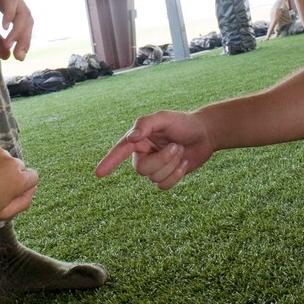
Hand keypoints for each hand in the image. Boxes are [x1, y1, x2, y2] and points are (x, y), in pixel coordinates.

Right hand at [0, 0, 32, 60]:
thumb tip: (7, 56)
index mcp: (11, 6)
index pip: (25, 25)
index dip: (24, 41)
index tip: (19, 57)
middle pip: (27, 19)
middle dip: (24, 39)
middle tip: (18, 56)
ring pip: (21, 11)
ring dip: (18, 30)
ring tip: (9, 44)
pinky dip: (10, 14)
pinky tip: (5, 27)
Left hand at [0, 140, 38, 219]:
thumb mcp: (4, 213)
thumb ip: (24, 202)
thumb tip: (32, 189)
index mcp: (20, 180)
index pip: (32, 176)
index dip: (21, 185)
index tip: (8, 190)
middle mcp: (11, 162)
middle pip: (18, 166)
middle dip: (9, 174)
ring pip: (3, 157)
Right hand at [95, 111, 214, 189]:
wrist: (206, 134)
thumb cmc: (183, 123)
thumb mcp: (164, 118)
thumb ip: (146, 124)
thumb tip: (130, 138)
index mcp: (138, 139)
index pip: (120, 151)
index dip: (109, 162)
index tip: (98, 174)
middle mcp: (143, 154)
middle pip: (142, 169)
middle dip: (162, 160)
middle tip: (177, 146)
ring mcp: (155, 166)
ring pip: (154, 178)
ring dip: (172, 165)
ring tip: (181, 151)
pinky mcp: (166, 176)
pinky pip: (164, 186)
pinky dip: (177, 175)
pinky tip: (184, 163)